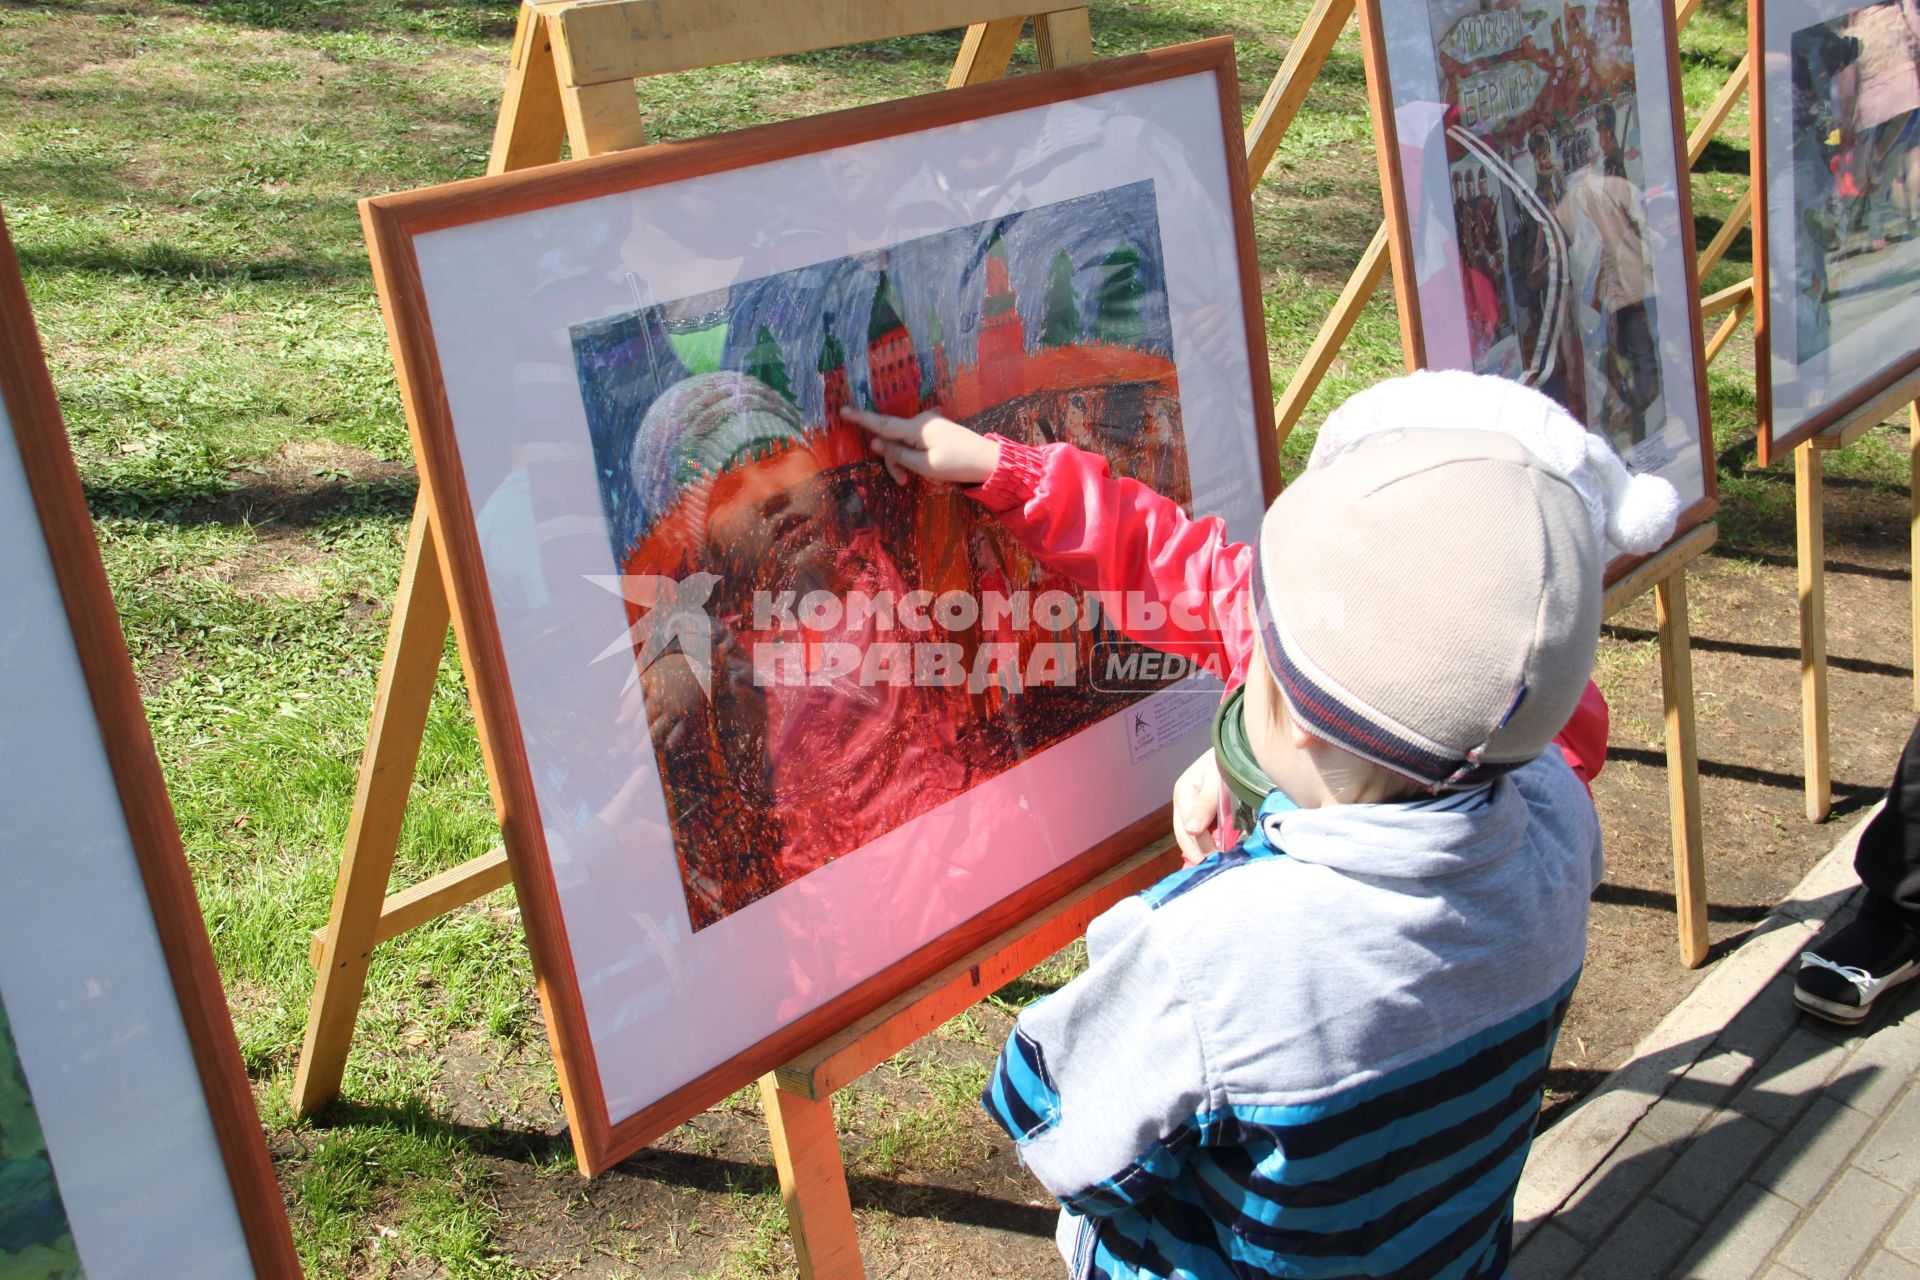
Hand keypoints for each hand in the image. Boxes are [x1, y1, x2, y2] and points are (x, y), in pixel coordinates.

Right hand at [841, 407, 1000, 486]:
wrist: (988, 460)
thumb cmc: (957, 465)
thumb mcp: (924, 466)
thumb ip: (898, 455)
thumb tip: (875, 443)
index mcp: (917, 428)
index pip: (882, 423)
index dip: (861, 418)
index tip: (842, 410)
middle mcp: (921, 421)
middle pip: (892, 438)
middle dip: (892, 459)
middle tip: (901, 481)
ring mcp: (928, 423)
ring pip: (903, 442)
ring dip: (903, 460)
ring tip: (912, 479)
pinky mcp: (934, 429)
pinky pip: (914, 441)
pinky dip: (913, 455)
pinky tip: (925, 468)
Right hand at [1173, 748, 1221, 866]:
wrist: (1240, 748)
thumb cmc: (1227, 762)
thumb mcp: (1216, 780)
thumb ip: (1205, 804)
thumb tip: (1191, 830)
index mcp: (1183, 793)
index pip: (1185, 830)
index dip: (1197, 848)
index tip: (1212, 862)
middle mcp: (1185, 802)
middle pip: (1186, 835)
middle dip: (1199, 852)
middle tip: (1215, 867)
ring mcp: (1194, 806)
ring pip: (1194, 835)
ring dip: (1204, 849)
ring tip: (1217, 863)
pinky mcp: (1205, 810)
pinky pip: (1204, 831)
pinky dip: (1210, 842)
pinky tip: (1219, 851)